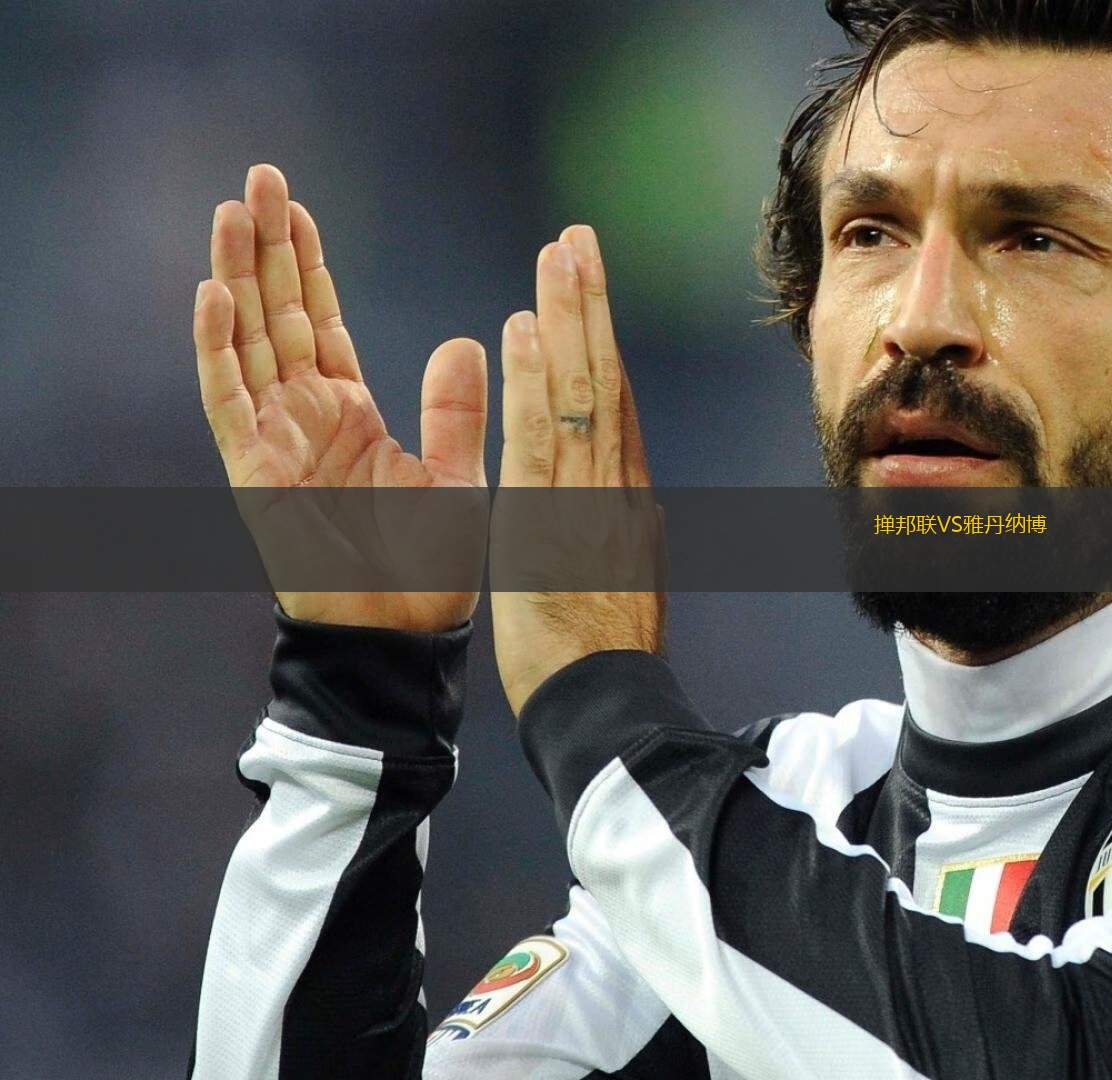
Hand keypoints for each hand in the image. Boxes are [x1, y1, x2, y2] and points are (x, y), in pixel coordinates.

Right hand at [191, 164, 487, 631]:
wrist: (402, 635)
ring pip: (246, 341)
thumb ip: (453, 408)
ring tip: (231, 211)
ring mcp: (274, 440)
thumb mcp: (455, 476)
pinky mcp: (255, 472)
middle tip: (259, 177)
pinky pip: (229, 402)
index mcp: (350, 411)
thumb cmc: (428, 569)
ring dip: (236, 276)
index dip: (306, 264)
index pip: (320, 321)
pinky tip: (215, 295)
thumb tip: (468, 337)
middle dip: (265, 246)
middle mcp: (305, 417)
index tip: (297, 205)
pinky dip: (219, 350)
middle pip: (276, 314)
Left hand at [491, 225, 663, 715]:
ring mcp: (593, 502)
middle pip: (607, 382)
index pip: (616, 409)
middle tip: (575, 240)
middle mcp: (618, 491)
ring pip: (583, 394)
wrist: (606, 710)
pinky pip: (544, 439)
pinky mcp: (558, 521)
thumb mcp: (621, 585)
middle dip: (590, 307)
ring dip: (568, 318)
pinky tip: (523, 331)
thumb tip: (624, 501)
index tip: (585, 290)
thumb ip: (617, 532)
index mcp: (628, 505)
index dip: (600, 343)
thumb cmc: (602, 661)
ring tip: (557, 256)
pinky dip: (536, 381)